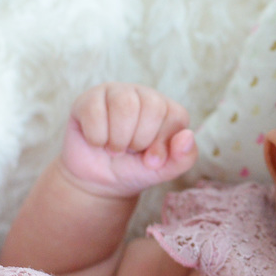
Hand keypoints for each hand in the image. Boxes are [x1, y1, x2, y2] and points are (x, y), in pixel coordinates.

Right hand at [60, 83, 197, 197]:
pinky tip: (97, 142)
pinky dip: (97, 137)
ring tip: (114, 149)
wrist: (99, 182)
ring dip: (118, 139)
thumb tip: (187, 135)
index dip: (161, 143)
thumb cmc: (135, 170)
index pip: (175, 115)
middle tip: (130, 151)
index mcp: (167, 109)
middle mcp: (143, 95)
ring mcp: (115, 93)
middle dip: (139, 140)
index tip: (151, 159)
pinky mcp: (88, 99)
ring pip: (124, 105)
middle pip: (151, 106)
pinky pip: (94, 111)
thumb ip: (184, 157)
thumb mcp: (165, 170)